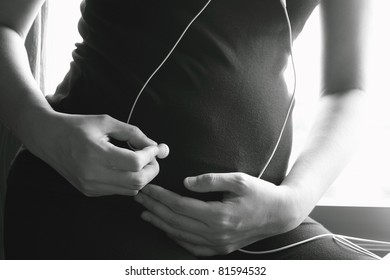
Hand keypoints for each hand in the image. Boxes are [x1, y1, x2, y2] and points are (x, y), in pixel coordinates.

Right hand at [25, 112, 168, 196]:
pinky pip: (119, 191)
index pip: (134, 163)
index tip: (155, 148)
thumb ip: (133, 133)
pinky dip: (129, 181)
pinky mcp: (89, 192)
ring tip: (140, 162)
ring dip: (142, 177)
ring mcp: (90, 186)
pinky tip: (125, 168)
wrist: (48, 138)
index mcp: (96, 153)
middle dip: (152, 170)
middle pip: (137, 181)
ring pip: (131, 189)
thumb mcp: (106, 122)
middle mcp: (92, 174)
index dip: (150, 155)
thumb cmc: (78, 126)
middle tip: (153, 158)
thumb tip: (155, 145)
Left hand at [135, 173, 300, 255]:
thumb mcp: (238, 179)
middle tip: (139, 198)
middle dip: (154, 208)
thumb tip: (186, 182)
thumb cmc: (261, 193)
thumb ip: (210, 180)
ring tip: (145, 213)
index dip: (160, 197)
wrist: (281, 213)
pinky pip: (192, 247)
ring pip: (180, 235)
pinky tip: (166, 230)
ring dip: (160, 224)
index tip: (147, 188)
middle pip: (175, 221)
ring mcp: (218, 244)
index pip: (179, 206)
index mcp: (219, 215)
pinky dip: (175, 238)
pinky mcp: (221, 248)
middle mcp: (216, 233)